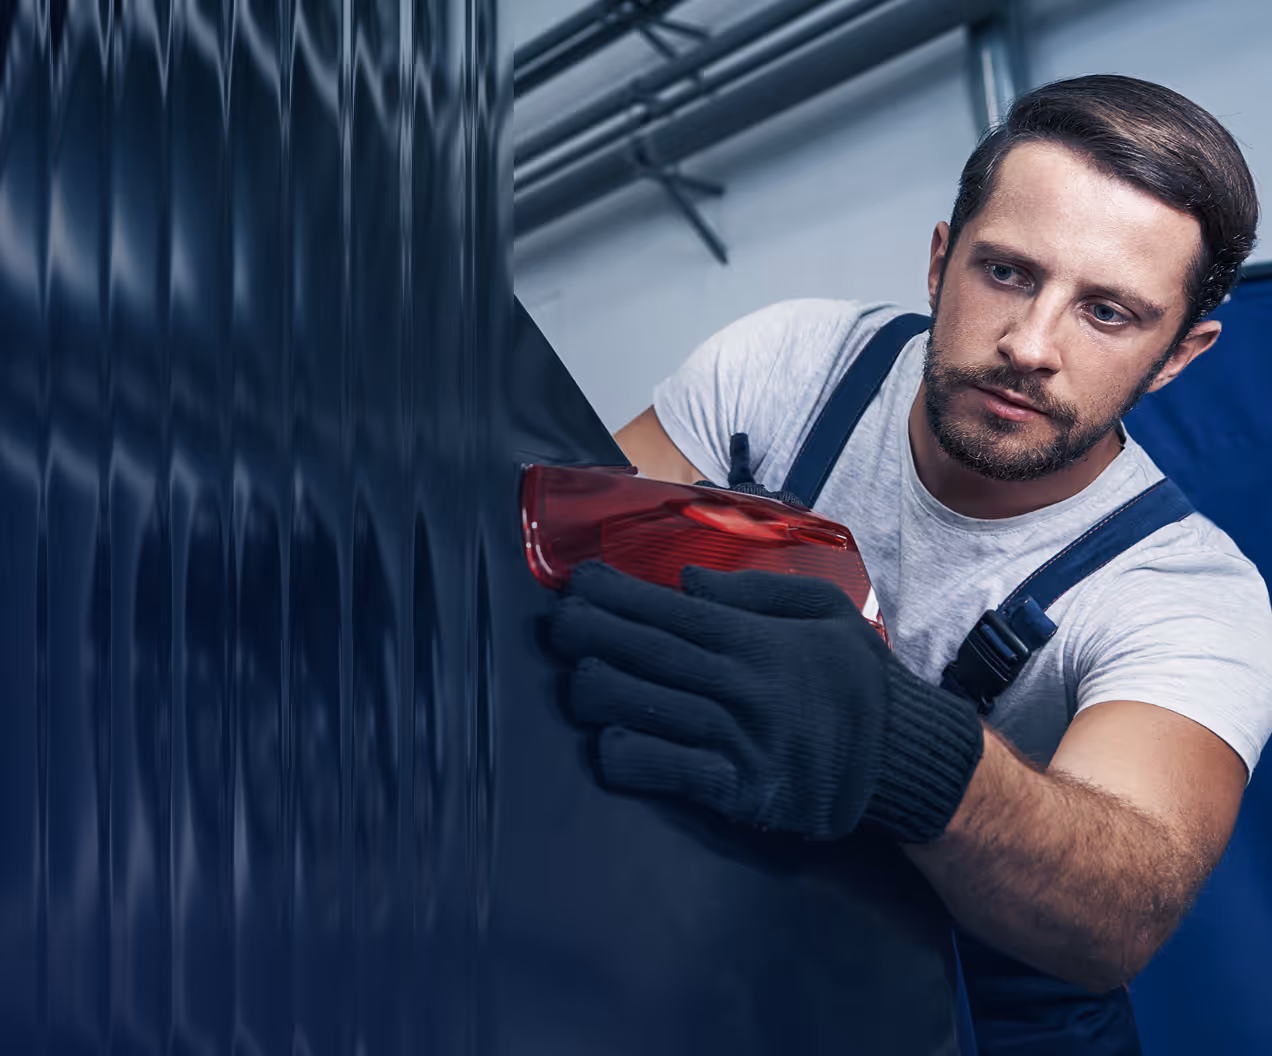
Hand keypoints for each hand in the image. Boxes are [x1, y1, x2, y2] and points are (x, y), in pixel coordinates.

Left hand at [550, 562, 982, 842]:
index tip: (577, 583)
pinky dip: (627, 754)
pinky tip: (609, 742)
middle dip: (587, 633)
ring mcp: (739, 740)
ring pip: (642, 708)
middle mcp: (742, 686)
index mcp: (757, 640)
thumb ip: (757, 592)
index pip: (669, 611)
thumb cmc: (857, 680)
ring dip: (595, 691)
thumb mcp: (826, 611)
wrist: (904, 760)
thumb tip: (685, 581)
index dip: (614, 596)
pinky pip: (666, 770)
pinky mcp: (740, 791)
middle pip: (644, 653)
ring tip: (577, 680)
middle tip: (556, 623)